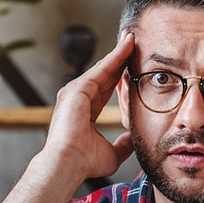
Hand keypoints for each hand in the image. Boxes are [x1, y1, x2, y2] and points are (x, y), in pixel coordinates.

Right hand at [41, 32, 135, 181]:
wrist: (69, 164)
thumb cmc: (85, 162)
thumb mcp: (113, 152)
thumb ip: (124, 144)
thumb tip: (134, 139)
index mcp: (85, 113)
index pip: (106, 89)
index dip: (120, 77)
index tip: (133, 65)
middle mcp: (78, 99)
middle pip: (104, 74)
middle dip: (119, 58)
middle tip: (133, 42)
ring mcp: (75, 92)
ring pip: (103, 68)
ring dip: (118, 52)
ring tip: (132, 38)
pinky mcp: (77, 89)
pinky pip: (101, 69)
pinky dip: (115, 56)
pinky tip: (127, 46)